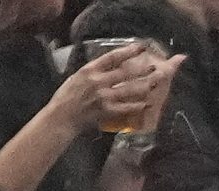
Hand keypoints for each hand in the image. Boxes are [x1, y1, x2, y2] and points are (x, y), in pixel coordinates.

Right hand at [54, 42, 175, 135]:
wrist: (62, 116)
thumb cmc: (68, 95)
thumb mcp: (78, 76)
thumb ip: (95, 70)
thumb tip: (111, 64)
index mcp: (90, 70)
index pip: (112, 57)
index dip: (128, 51)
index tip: (140, 47)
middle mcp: (98, 81)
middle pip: (125, 73)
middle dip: (142, 69)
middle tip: (155, 66)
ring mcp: (104, 97)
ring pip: (129, 90)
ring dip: (144, 85)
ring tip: (156, 81)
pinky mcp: (108, 111)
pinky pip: (127, 107)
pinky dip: (138, 105)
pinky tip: (147, 103)